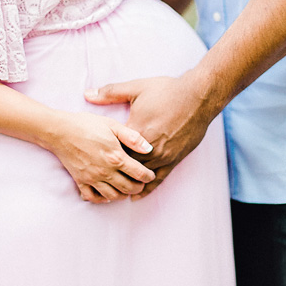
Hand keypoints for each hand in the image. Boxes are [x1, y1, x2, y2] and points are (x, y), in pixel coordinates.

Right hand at [45, 111, 156, 203]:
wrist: (60, 131)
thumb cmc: (86, 125)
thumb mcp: (112, 125)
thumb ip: (132, 138)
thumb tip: (149, 149)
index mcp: (116, 157)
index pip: (140, 174)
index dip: (149, 176)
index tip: (149, 174)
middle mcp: (105, 171)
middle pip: (129, 188)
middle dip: (138, 187)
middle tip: (140, 182)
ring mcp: (92, 178)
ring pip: (113, 196)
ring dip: (122, 194)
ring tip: (125, 187)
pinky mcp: (80, 181)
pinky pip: (93, 197)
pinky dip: (102, 198)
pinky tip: (107, 193)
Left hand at [85, 73, 216, 198]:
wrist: (199, 96)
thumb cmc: (167, 91)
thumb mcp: (136, 88)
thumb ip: (110, 93)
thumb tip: (86, 94)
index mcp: (136, 131)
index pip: (113, 149)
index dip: (101, 154)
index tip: (89, 156)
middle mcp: (149, 147)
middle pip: (125, 165)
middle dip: (112, 170)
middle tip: (97, 175)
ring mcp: (163, 155)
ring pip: (140, 174)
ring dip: (127, 181)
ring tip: (112, 188)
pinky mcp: (174, 160)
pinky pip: (158, 179)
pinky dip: (147, 189)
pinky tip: (137, 197)